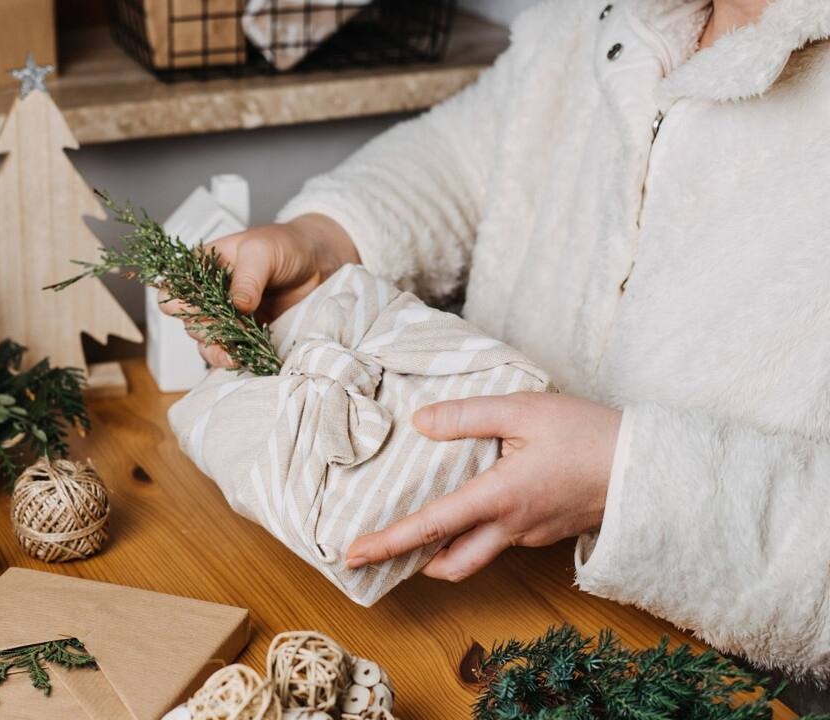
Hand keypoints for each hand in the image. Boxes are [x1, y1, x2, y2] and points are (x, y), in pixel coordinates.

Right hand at [161, 213, 358, 367]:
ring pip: (205, 341)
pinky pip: (228, 352)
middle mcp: (208, 293)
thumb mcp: (264, 250)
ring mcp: (225, 316)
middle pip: (187, 320)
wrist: (318, 264)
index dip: (179, 303)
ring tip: (235, 353)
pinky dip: (233, 358)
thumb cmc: (286, 245)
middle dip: (204, 329)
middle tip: (229, 328)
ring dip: (217, 349)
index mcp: (203, 266)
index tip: (199, 309)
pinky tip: (244, 358)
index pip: (173, 288)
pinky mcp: (243, 334)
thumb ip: (248, 276)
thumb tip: (237, 305)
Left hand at [346, 392, 621, 581]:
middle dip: (408, 564)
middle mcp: (510, 527)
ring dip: (440, 553)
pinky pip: (498, 541)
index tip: (352, 555)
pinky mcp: (544, 530)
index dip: (387, 542)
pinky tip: (466, 509)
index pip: (430, 527)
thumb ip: (467, 416)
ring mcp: (529, 534)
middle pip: (449, 563)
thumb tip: (419, 423)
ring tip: (414, 534)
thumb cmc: (587, 434)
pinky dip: (472, 535)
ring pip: (474, 555)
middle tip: (377, 556)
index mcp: (498, 498)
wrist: (649, 469)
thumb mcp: (524, 410)